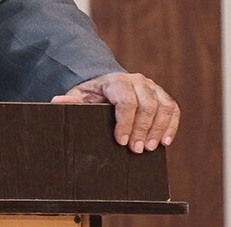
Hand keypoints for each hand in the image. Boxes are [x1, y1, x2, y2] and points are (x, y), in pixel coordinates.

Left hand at [51, 72, 179, 152]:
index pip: (126, 101)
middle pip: (147, 105)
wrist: (105, 84)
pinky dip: (171, 125)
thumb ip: (70, 100)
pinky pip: (172, 109)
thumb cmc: (91, 94)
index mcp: (115, 81)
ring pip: (163, 106)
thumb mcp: (78, 96)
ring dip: (159, 129)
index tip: (121, 141)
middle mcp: (136, 80)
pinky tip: (165, 141)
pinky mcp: (161, 94)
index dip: (125, 123)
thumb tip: (58, 101)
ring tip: (150, 148)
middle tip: (136, 150)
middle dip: (142, 129)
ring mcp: (151, 86)